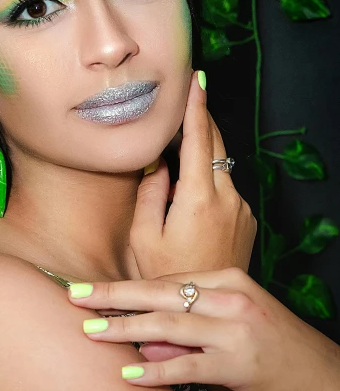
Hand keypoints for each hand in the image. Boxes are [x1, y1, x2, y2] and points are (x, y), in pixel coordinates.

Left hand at [67, 266, 339, 390]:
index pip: (165, 279)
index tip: (90, 288)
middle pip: (159, 292)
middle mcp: (228, 298)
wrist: (320, 372)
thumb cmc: (271, 341)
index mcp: (225, 279)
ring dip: (125, 327)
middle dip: (112, 294)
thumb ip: (189, 321)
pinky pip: (189, 366)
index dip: (125, 285)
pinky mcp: (239, 364)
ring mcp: (234, 330)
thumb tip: (144, 337)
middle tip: (74, 297)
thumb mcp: (233, 317)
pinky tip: (130, 373)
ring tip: (91, 332)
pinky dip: (157, 370)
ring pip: (168, 324)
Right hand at [130, 69, 256, 278]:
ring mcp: (241, 210)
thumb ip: (149, 191)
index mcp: (199, 198)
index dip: (196, 106)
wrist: (204, 311)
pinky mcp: (247, 221)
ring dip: (201, 158)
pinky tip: (190, 203)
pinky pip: (226, 190)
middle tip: (192, 94)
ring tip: (178, 168)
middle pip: (216, 145)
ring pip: (220, 169)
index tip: (197, 79)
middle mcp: (227, 198)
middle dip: (203, 119)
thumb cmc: (166, 276)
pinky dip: (209, 183)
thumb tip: (157, 161)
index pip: (198, 139)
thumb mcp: (143, 236)